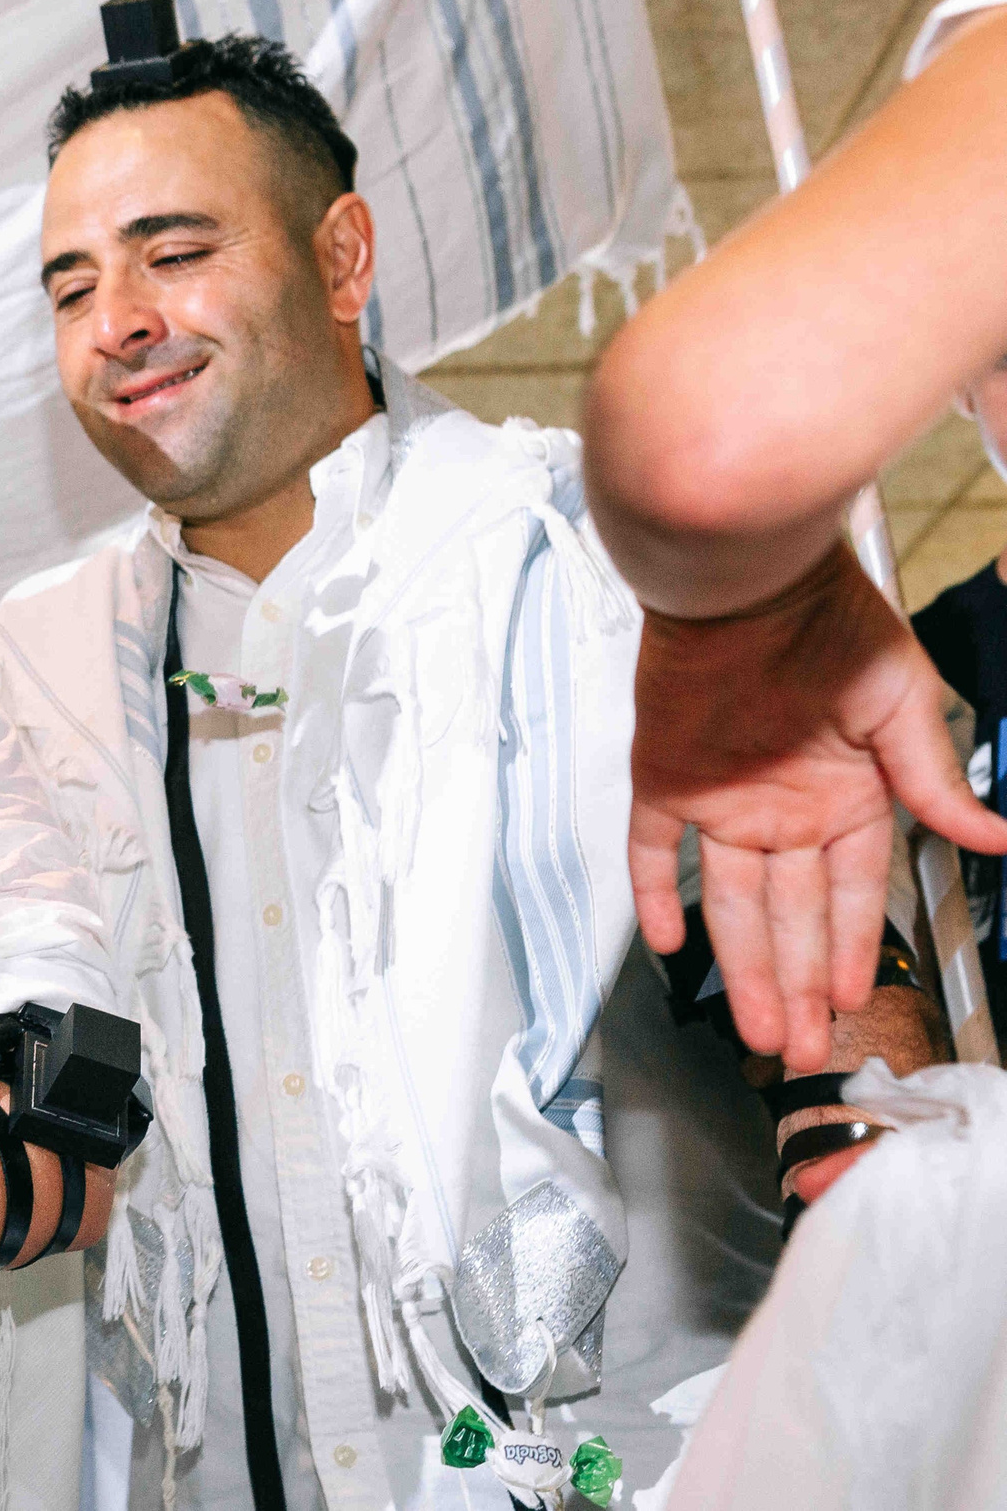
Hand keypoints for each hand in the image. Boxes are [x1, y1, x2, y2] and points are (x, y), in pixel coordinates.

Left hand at [628, 545, 1006, 1071]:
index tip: (857, 998)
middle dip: (799, 985)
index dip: (855, 947)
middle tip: (802, 1046)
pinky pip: (654, 851)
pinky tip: (669, 944)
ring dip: (743, 967)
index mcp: (846, 795)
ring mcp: (723, 799)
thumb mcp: (902, 705)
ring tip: (758, 1028)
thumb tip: (995, 838)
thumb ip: (933, 781)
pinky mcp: (665, 779)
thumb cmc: (830, 626)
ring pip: (734, 904)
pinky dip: (658, 896)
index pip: (853, 893)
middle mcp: (784, 809)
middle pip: (793, 918)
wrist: (747, 581)